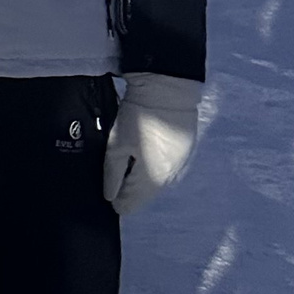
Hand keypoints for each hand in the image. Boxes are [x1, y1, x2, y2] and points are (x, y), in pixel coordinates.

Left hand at [103, 74, 200, 216]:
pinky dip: (154, 159)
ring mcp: (181, 165)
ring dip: (142, 170)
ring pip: (155, 179)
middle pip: (143, 194)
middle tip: (118, 157)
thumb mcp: (117, 144)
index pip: (128, 205)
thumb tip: (110, 198)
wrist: (170, 88)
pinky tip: (147, 142)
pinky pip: (165, 166)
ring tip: (132, 147)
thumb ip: (112, 175)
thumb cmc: (140, 117)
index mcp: (152, 181)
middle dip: (127, 182)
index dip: (114, 195)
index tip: (107, 177)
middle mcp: (170, 180)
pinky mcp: (186, 151)